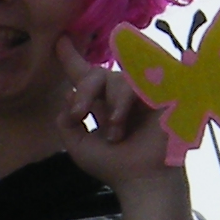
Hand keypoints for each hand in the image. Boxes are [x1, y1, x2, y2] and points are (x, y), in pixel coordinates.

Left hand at [57, 37, 175, 186]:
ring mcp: (140, 93)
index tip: (60, 40)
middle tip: (79, 113)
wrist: (142, 180)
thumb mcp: (78, 147)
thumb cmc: (114, 167)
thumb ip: (66, 122)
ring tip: (115, 134)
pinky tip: (122, 120)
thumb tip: (68, 98)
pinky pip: (138, 80)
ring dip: (111, 106)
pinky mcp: (159, 92)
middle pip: (96, 74)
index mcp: (101, 106)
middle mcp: (119, 96)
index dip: (72, 58)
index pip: (85, 77)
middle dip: (84, 91)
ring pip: (116, 79)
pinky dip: (125, 101)